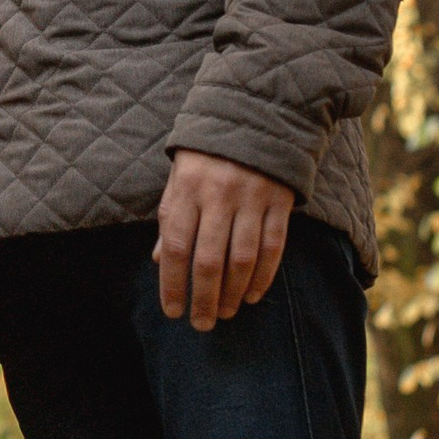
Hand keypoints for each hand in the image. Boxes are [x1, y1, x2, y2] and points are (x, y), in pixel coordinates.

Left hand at [157, 151, 293, 330]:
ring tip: (225, 312)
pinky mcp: (279, 200)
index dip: (172, 284)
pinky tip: (252, 294)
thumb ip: (171, 218)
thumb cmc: (208, 154)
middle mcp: (218, 195)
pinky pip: (272, 246)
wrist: (256, 114)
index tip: (173, 311)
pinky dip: (263, 276)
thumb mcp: (179, 178)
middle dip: (203, 299)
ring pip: (242, 258)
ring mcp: (251, 198)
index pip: (174, 246)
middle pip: (208, 260)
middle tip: (202, 324)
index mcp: (186, 190)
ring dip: (232, 293)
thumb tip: (158, 261)